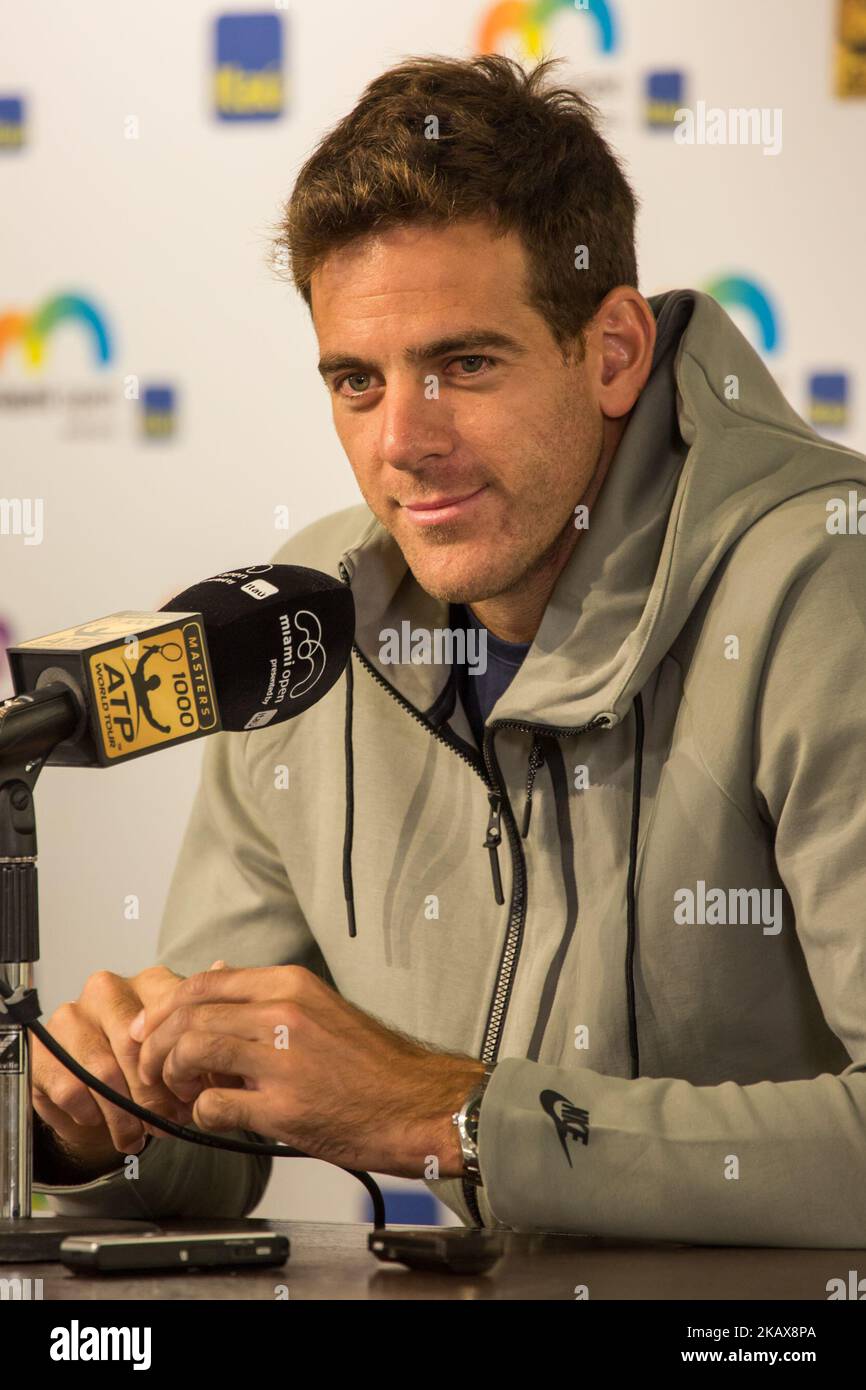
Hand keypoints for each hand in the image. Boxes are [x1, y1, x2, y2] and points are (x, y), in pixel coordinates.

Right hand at [31, 962, 204, 1169]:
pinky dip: (90, 1113)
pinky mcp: (41, 1048)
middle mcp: (107, 990)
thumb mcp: (183, 1055)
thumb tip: (229, 1052)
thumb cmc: (144, 1067)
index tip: (190, 1094)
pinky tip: (100, 1121)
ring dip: (123, 1112)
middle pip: (133, 1044)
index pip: (168, 1014)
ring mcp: (71, 1016)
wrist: (94, 1094)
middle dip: (153, 1093)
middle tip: (166, 1122)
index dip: (180, 1062)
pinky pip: (69, 1087)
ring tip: (137, 1134)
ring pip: (101, 1071)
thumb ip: (205, 1049)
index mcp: (148, 982)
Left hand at [131, 964, 485, 1177]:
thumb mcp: (319, 1010)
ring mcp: (284, 1059)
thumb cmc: (371, 1064)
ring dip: (174, 1077)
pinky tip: (215, 1117)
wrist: (418, 1103)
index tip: (148, 1028)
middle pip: (188, 1016)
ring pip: (192, 1052)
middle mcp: (285, 1012)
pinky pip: (214, 1105)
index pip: (204, 983)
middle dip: (157, 1045)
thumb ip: (266, 1000)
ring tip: (184, 1093)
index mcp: (290, 984)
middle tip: (154, 1068)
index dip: (164, 1008)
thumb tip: (213, 982)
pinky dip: (202, 1114)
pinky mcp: (284, 1107)